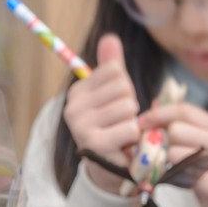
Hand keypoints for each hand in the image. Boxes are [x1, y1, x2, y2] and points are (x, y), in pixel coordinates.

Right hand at [63, 34, 140, 193]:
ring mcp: (81, 127)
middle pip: (123, 88)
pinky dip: (134, 137)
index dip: (125, 87)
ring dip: (134, 122)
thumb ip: (111, 66)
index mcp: (77, 92)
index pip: (115, 70)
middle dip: (131, 105)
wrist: (111, 169)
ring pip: (128, 107)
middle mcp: (73, 108)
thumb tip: (110, 37)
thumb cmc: (114, 126)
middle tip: (120, 123)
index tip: (116, 105)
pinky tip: (124, 145)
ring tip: (123, 134)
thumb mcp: (113, 94)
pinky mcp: (94, 144)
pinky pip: (130, 127)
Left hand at [136, 102, 207, 206]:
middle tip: (148, 153)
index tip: (139, 122)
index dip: (158, 113)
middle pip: (176, 129)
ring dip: (160, 161)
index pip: (185, 110)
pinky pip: (180, 174)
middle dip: (158, 140)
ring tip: (158, 170)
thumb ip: (184, 127)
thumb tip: (156, 102)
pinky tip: (167, 182)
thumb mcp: (203, 150)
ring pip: (174, 151)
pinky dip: (167, 177)